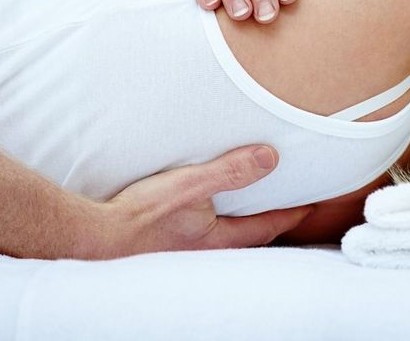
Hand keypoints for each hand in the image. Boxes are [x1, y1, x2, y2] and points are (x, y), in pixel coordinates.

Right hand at [87, 145, 312, 256]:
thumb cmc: (140, 216)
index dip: (292, 212)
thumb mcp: (191, 186)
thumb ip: (230, 171)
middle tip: (290, 203)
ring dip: (242, 220)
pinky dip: (216, 221)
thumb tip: (271, 157)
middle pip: (251, 234)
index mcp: (219, 239)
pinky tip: (205, 211)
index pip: (268, 225)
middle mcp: (208, 250)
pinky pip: (204, 232)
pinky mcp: (166, 245)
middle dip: (271, 219)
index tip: (313, 203)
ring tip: (251, 203)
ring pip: (227, 235)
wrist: (95, 238)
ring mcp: (187, 251)